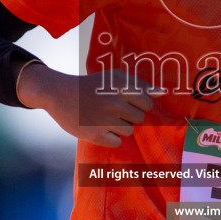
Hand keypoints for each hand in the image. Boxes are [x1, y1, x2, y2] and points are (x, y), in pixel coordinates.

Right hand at [16, 64, 155, 147]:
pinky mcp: (96, 135)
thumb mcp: (113, 77)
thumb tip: (161, 92)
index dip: (139, 104)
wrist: (59, 94)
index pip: (148, 102)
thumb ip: (138, 84)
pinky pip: (117, 142)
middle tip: (113, 110)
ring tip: (104, 118)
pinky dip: (110, 138)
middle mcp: (114, 102)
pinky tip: (99, 128)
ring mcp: (105, 119)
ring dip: (119, 127)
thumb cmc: (91, 86)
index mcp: (121, 86)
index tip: (127, 102)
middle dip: (129, 115)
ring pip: (129, 130)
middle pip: (140, 118)